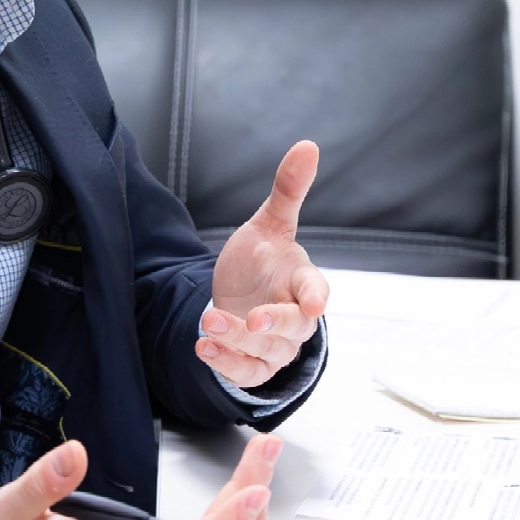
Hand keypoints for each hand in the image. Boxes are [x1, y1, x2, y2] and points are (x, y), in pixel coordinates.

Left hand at [202, 140, 331, 387]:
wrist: (239, 296)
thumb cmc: (263, 262)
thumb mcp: (269, 224)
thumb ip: (288, 191)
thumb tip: (307, 146)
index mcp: (304, 282)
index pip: (316, 290)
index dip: (316, 296)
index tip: (315, 303)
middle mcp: (296, 319)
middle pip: (293, 327)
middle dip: (272, 323)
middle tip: (252, 319)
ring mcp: (276, 345)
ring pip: (265, 351)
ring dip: (238, 341)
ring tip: (210, 323)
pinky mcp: (255, 365)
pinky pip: (246, 373)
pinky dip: (226, 364)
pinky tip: (203, 348)